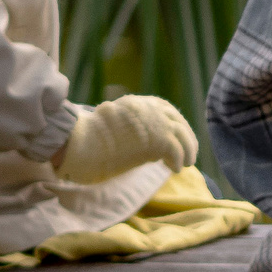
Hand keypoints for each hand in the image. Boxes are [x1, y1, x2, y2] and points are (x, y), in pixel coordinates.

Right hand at [54, 94, 197, 183]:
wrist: (81, 142)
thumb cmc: (89, 138)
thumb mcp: (114, 122)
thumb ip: (132, 125)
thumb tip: (147, 142)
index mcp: (138, 103)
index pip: (166, 109)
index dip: (175, 123)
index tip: (178, 136)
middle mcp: (150, 108)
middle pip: (178, 121)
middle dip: (186, 137)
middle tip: (189, 153)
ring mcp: (156, 122)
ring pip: (182, 135)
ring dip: (188, 150)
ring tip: (187, 163)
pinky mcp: (158, 139)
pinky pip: (177, 150)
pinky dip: (179, 160)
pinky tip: (176, 169)